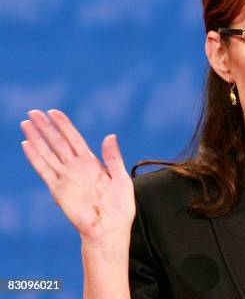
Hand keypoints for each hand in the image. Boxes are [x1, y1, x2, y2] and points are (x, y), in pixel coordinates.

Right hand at [20, 109, 135, 242]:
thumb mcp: (121, 178)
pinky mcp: (58, 190)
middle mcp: (76, 168)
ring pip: (48, 153)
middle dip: (46, 127)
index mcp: (92, 163)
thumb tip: (109, 136)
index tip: (53, 112)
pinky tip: (27, 144)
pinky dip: (35, 157)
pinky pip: (44, 170)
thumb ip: (113, 157)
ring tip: (26, 123)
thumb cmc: (119, 207)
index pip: (74, 139)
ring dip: (37, 138)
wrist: (110, 229)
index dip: (64, 125)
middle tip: (33, 111)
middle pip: (57, 142)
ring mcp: (65, 178)